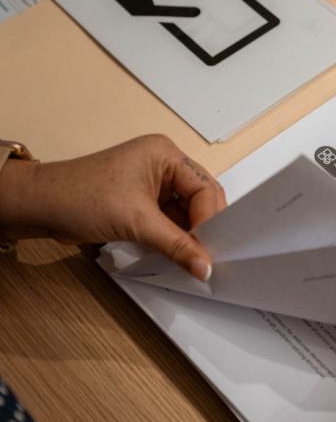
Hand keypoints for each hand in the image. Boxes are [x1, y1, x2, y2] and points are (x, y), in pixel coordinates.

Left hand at [0, 134, 225, 280]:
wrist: (38, 206)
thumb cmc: (80, 197)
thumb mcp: (136, 222)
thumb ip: (176, 246)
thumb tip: (204, 267)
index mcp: (166, 154)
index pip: (204, 188)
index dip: (210, 219)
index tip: (210, 248)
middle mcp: (163, 165)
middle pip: (200, 199)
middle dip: (203, 226)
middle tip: (207, 255)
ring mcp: (153, 183)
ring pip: (186, 212)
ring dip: (189, 235)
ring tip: (193, 259)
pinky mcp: (143, 201)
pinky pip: (170, 219)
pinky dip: (174, 237)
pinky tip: (178, 254)